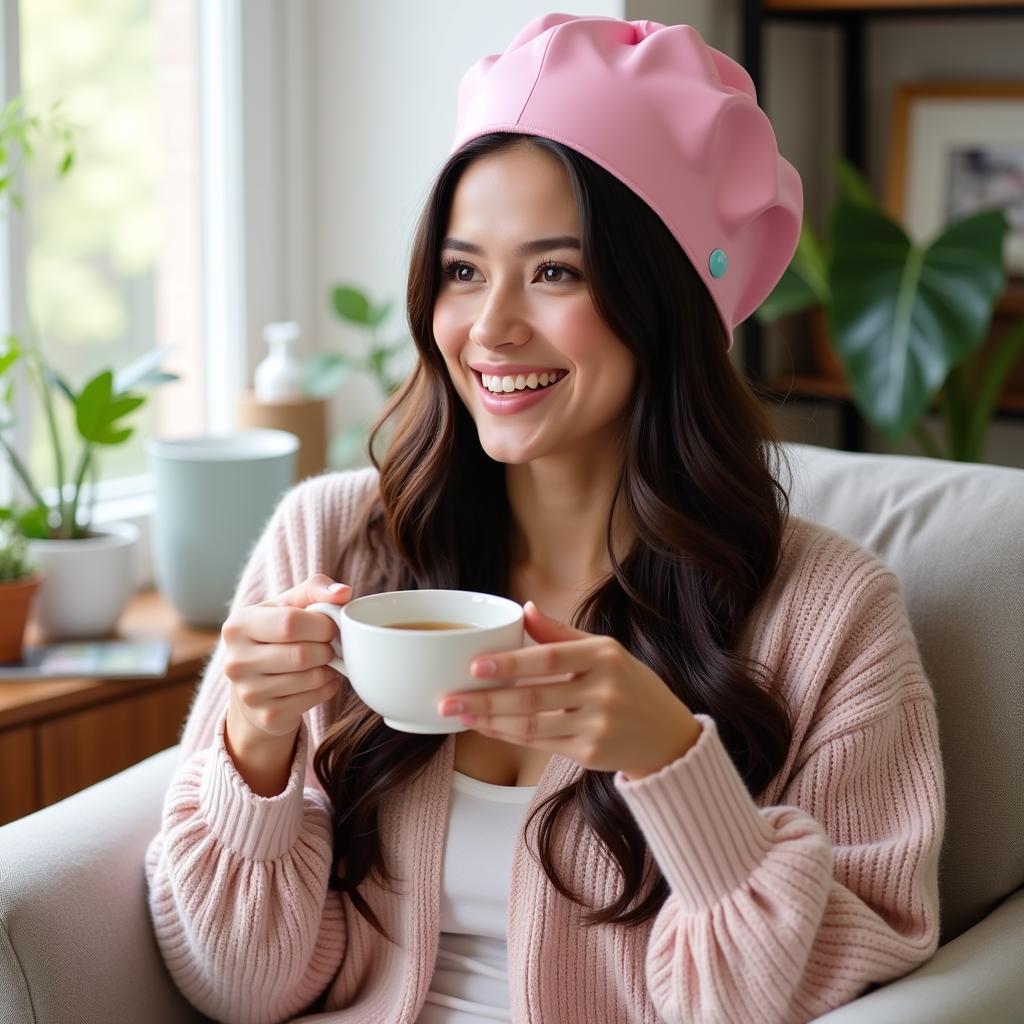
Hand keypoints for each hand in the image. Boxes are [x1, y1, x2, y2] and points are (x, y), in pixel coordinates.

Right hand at [222, 573, 352, 740]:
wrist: (256, 684)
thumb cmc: (277, 635)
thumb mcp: (289, 605)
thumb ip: (315, 589)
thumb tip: (343, 593)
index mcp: (238, 625)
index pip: (290, 623)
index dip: (321, 624)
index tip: (330, 626)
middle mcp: (235, 661)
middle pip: (302, 654)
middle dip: (327, 649)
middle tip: (329, 646)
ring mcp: (249, 693)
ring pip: (311, 678)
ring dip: (329, 669)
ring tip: (325, 662)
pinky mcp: (267, 716)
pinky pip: (314, 699)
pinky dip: (328, 687)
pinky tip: (321, 680)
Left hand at [437, 601, 701, 779]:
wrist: (667, 736)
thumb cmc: (629, 684)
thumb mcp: (605, 650)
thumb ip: (562, 634)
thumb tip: (523, 608)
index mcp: (604, 656)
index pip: (550, 659)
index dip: (511, 664)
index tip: (475, 665)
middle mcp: (603, 691)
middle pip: (533, 698)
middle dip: (485, 699)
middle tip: (448, 698)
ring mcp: (597, 726)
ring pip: (531, 725)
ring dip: (489, 720)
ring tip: (457, 713)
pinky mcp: (590, 754)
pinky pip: (539, 744)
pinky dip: (508, 735)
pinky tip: (485, 726)